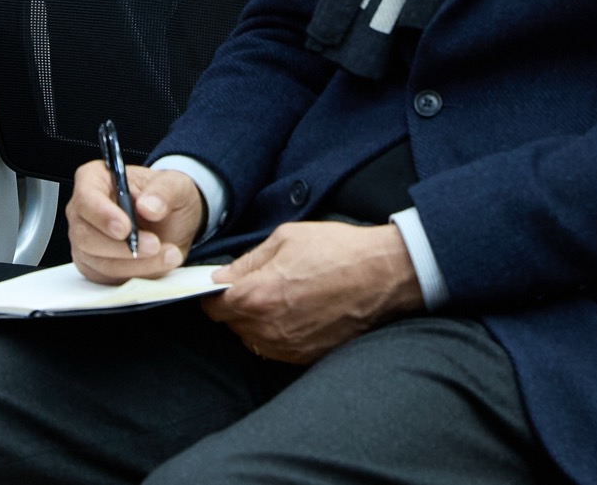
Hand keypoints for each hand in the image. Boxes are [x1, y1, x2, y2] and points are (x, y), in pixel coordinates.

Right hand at [67, 159, 203, 282]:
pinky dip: (137, 275)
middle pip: (85, 235)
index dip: (102, 214)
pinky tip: (159, 264)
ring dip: (135, 264)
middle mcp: (84, 211)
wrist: (173, 221)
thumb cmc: (164, 197)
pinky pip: (109, 278)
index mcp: (95, 180)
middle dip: (121, 247)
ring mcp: (86, 241)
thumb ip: (164, 191)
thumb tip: (148, 207)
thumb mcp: (175, 184)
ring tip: (167, 254)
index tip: (125, 228)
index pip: (86, 197)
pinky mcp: (95, 266)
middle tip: (153, 244)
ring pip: (99, 262)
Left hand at [204, 221, 422, 363]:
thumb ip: (248, 261)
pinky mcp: (307, 357)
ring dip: (256, 323)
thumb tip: (222, 276)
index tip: (222, 286)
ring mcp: (288, 348)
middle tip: (257, 287)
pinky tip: (296, 313)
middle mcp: (267, 329)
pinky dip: (278, 334)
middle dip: (237, 307)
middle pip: (231, 326)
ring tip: (280, 299)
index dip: (213, 294)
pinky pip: (277, 349)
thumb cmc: (337, 251)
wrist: (384, 275)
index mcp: (256, 296)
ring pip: (252, 340)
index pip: (213, 307)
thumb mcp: (286, 238)